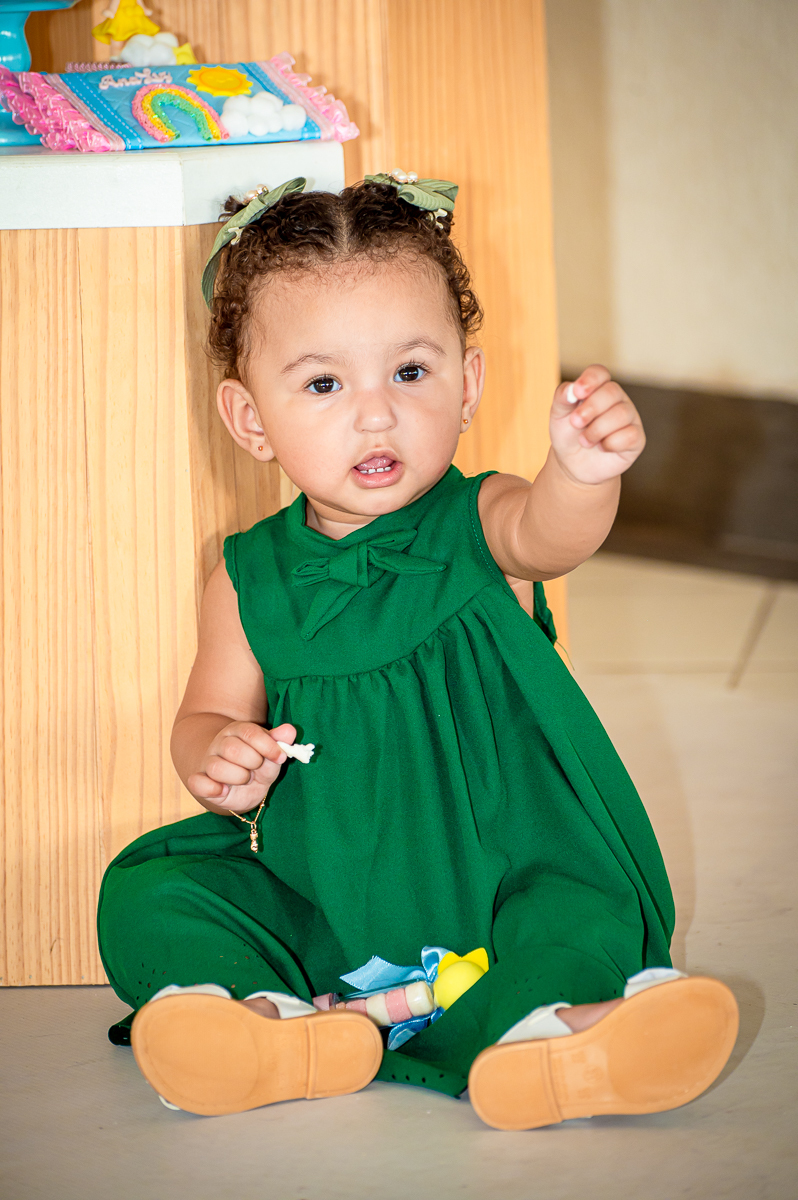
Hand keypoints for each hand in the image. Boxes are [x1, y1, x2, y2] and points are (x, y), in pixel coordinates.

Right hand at [187, 721, 295, 813]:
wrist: (241, 786)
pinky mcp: (201, 781)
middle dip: (252, 762)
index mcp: (239, 731)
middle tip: (257, 768)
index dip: (268, 746)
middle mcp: (221, 744)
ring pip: (217, 766)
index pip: (250, 733)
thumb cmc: (257, 765)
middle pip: (233, 748)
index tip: (280, 757)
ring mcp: (209, 762)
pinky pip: (197, 782)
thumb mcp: (271, 754)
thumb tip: (290, 731)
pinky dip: (210, 788)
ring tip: (244, 779)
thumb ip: (280, 742)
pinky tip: (223, 790)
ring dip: (237, 777)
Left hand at [549, 365, 644, 485]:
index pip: (600, 373)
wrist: (573, 465)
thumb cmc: (568, 435)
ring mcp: (629, 418)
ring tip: (585, 441)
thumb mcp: (558, 416)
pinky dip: (611, 443)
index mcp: (597, 388)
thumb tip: (572, 389)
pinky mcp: (636, 438)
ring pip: (621, 414)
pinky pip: (630, 435)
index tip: (577, 392)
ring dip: (597, 430)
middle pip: (612, 391)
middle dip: (591, 408)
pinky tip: (602, 447)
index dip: (590, 379)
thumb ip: (562, 398)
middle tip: (575, 423)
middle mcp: (617, 399)